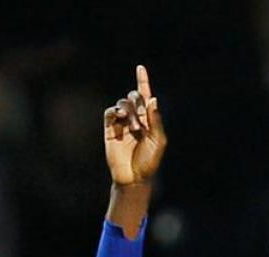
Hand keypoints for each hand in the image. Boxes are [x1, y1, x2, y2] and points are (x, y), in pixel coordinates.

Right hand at [103, 65, 166, 185]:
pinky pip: (110, 112)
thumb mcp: (158, 140)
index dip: (142, 81)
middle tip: (142, 121)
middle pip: (133, 97)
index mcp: (148, 120)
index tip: (140, 67)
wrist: (134, 177)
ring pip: (122, 103)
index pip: (145, 96)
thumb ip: (155, 120)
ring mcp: (121, 123)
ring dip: (130, 112)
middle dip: (138, 103)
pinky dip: (116, 111)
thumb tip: (153, 99)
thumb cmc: (149, 161)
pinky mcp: (110, 129)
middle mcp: (134, 118)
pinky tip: (121, 118)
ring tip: (135, 129)